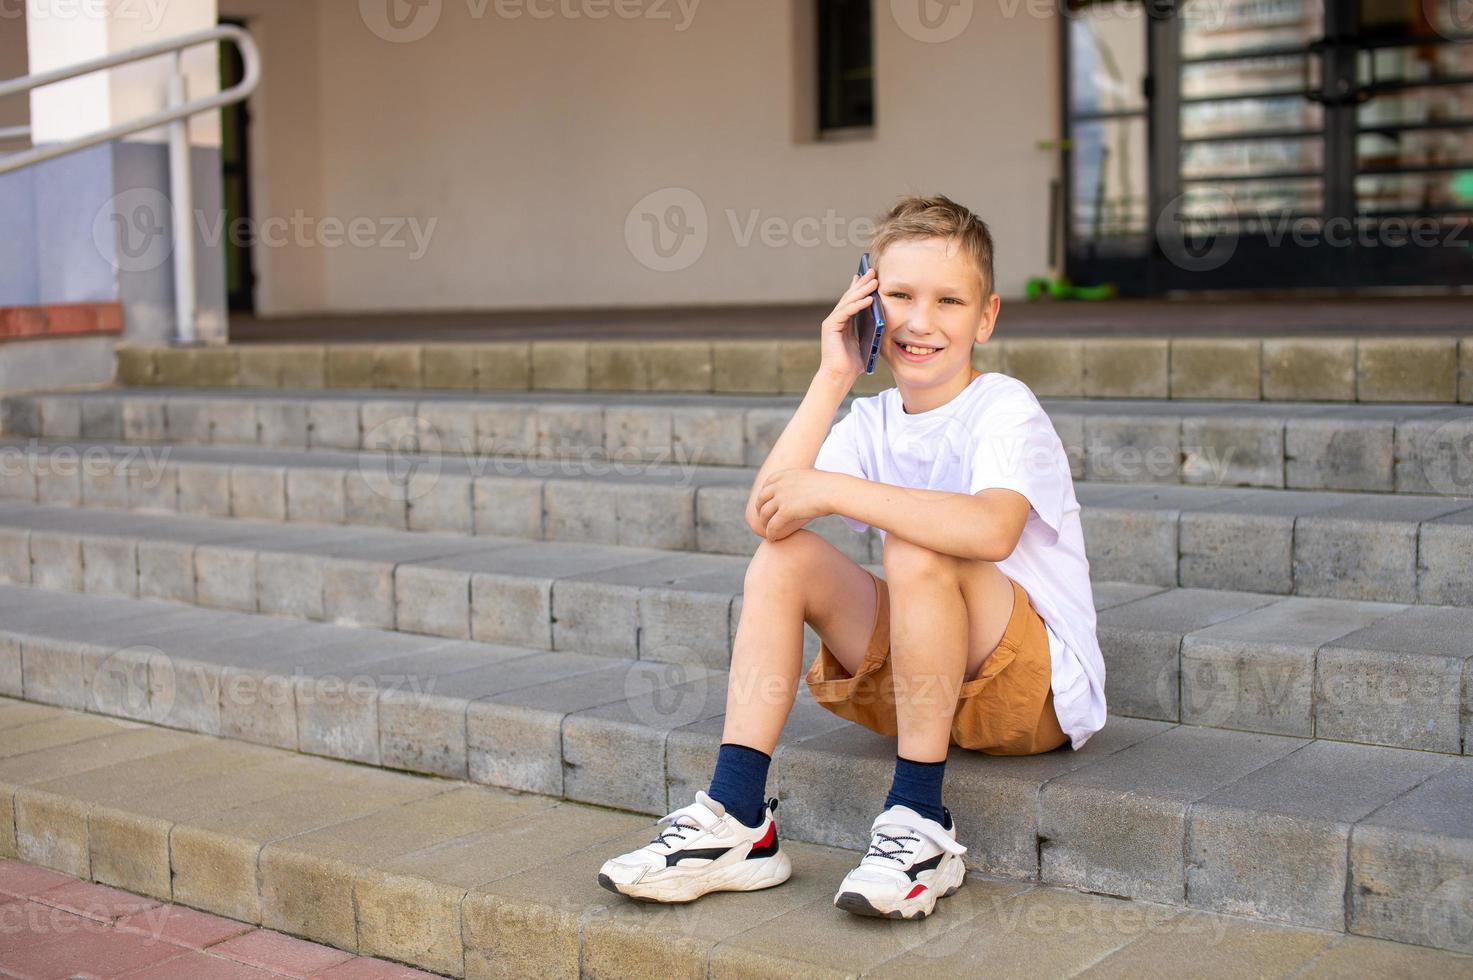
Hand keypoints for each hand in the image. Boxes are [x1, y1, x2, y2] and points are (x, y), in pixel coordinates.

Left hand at [755, 468, 837, 540]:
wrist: (835, 490)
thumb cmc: (831, 486)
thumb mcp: (812, 479)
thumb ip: (803, 483)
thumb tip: (809, 487)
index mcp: (785, 474)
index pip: (767, 484)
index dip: (764, 495)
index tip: (766, 502)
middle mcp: (779, 485)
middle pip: (762, 498)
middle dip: (760, 509)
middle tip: (764, 518)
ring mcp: (780, 498)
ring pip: (764, 513)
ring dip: (764, 523)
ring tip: (769, 531)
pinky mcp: (785, 511)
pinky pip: (772, 525)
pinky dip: (771, 533)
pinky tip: (773, 539)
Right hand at [817, 269, 875, 384]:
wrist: (839, 377)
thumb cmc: (853, 364)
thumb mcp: (866, 342)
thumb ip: (870, 329)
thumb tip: (882, 320)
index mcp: (844, 322)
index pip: (852, 301)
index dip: (860, 287)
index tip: (870, 276)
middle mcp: (836, 319)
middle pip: (850, 297)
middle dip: (862, 283)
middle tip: (873, 271)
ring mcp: (832, 322)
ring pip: (848, 302)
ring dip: (862, 290)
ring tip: (874, 281)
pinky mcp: (830, 327)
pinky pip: (846, 312)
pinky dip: (857, 305)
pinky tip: (868, 299)